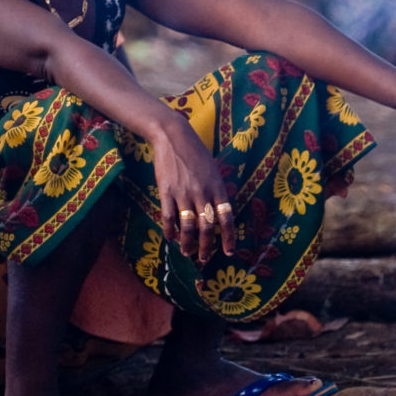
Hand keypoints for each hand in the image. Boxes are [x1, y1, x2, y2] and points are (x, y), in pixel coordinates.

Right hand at [150, 118, 234, 262]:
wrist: (174, 136)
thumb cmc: (196, 152)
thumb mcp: (213, 170)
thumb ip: (216, 191)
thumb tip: (219, 212)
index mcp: (217, 188)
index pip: (226, 218)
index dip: (228, 237)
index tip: (228, 252)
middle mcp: (202, 193)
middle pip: (207, 226)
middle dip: (206, 247)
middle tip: (204, 258)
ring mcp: (184, 193)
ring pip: (188, 226)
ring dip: (188, 243)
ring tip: (186, 252)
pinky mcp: (166, 191)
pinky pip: (168, 217)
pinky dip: (169, 231)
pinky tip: (170, 238)